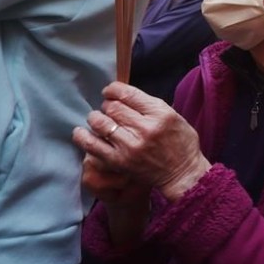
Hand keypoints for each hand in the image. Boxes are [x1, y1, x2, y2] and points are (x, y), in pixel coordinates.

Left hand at [72, 82, 211, 202]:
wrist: (183, 173)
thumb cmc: (181, 143)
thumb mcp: (174, 116)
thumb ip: (150, 106)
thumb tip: (123, 96)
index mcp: (160, 113)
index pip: (128, 94)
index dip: (113, 90)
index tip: (109, 91)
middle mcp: (145, 128)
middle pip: (113, 107)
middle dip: (107, 105)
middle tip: (108, 109)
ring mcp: (130, 146)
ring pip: (101, 123)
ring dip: (95, 118)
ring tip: (97, 119)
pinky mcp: (119, 161)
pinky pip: (93, 146)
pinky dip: (83, 136)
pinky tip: (80, 132)